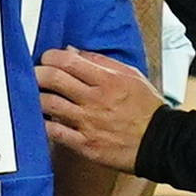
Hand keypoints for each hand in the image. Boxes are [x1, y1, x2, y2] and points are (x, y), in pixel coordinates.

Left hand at [33, 48, 158, 172]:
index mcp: (108, 81)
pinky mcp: (85, 144)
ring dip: (36, 98)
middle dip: (36, 74)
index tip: (46, 59)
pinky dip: (43, 123)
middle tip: (34, 75)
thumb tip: (73, 51)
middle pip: (53, 79)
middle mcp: (95, 100)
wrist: (162, 142)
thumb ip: (101, 62)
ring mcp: (88, 123)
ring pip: (48, 104)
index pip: (68, 61)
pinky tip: (41, 119)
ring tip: (36, 96)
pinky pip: (54, 132)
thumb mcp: (131, 76)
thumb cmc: (146, 108)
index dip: (50, 57)